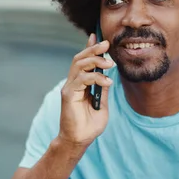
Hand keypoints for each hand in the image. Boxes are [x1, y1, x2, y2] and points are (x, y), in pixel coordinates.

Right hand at [58, 34, 114, 148]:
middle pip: (80, 59)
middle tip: (107, 44)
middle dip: (93, 49)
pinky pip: (81, 79)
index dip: (89, 48)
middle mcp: (73, 83)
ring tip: (109, 63)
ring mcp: (70, 88)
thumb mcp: (102, 104)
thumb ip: (102, 89)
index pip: (83, 61)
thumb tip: (109, 75)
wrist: (79, 140)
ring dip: (95, 60)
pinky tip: (107, 81)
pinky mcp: (69, 94)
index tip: (98, 37)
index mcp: (80, 84)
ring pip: (79, 65)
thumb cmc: (89, 125)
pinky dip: (95, 77)